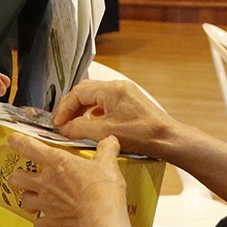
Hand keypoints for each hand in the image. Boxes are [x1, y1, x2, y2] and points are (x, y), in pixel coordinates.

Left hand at [5, 134, 127, 226]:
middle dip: (18, 177)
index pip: (28, 147)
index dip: (17, 141)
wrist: (102, 216)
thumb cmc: (102, 187)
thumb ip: (106, 149)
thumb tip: (110, 140)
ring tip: (36, 199)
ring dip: (28, 200)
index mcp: (56, 162)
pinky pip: (39, 225)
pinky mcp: (53, 222)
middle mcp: (45, 183)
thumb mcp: (107, 162)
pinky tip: (48, 223)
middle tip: (26, 177)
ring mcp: (46, 204)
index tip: (14, 139)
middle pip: (16, 179)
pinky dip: (42, 225)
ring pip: (24, 201)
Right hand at [52, 79, 179, 157]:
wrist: (168, 139)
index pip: (78, 93)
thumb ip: (80, 129)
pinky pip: (105, 101)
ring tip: (73, 123)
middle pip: (85, 91)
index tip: (57, 122)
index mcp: (111, 89)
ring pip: (95, 96)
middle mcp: (118, 86)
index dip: (64, 108)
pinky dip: (93, 110)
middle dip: (70, 107)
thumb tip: (65, 129)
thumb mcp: (105, 133)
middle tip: (61, 122)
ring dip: (81, 108)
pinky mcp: (130, 102)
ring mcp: (125, 93)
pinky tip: (91, 121)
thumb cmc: (143, 135)